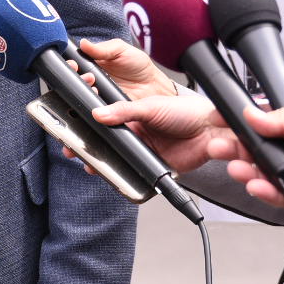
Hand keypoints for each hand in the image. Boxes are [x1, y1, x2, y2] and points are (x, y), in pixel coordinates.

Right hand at [75, 38, 176, 99]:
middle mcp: (92, 80)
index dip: (71, 64)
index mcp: (93, 64)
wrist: (155, 87)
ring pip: (82, 95)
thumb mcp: (121, 50)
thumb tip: (84, 43)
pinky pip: (93, 109)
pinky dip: (92, 105)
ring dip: (84, 91)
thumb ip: (103, 48)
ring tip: (94, 87)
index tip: (73, 64)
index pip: (75, 64)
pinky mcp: (104, 109)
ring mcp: (97, 95)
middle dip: (76, 78)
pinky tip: (98, 101)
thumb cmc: (139, 66)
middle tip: (87, 77)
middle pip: (75, 80)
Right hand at [87, 91, 224, 172]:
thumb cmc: (186, 111)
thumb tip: (99, 113)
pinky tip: (112, 175)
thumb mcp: (151, 106)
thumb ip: (124, 110)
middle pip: (107, 142)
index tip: (73, 125)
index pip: (105, 120)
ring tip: (89, 163)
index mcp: (132, 115)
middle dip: (90, 146)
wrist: (211, 131)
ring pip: (116, 160)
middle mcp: (135, 133)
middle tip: (75, 148)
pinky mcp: (151, 167)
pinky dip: (122, 177)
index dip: (90, 124)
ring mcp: (142, 151)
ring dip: (102, 162)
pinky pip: (133, 175)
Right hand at [203, 88, 283, 207]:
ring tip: (236, 169)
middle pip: (263, 158)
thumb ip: (279, 120)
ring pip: (273, 179)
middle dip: (239, 155)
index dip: (242, 133)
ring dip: (251, 175)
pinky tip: (258, 186)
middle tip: (221, 151)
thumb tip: (251, 117)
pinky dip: (272, 194)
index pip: (264, 132)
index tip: (222, 129)